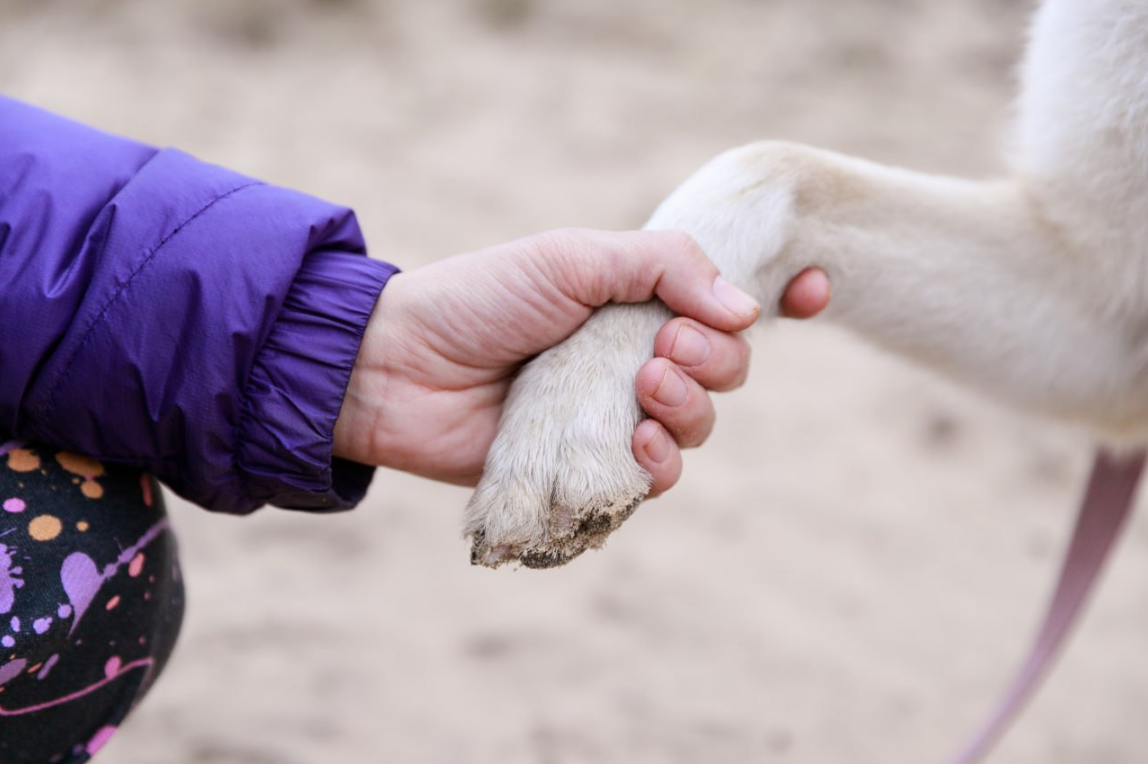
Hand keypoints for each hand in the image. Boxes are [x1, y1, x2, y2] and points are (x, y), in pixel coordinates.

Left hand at [333, 229, 828, 490]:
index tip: (815, 287)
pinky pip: (654, 479)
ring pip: (697, 427)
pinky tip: (636, 440)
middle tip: (664, 348)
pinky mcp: (588, 469)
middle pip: (726, 370)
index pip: (728, 304)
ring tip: (643, 388)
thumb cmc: (481, 299)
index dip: (783, 297)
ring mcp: (612, 416)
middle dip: (716, 360)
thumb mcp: (575, 257)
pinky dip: (660, 462)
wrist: (400, 366)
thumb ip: (664, 266)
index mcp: (636, 303)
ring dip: (690, 408)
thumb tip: (749, 309)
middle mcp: (633, 360)